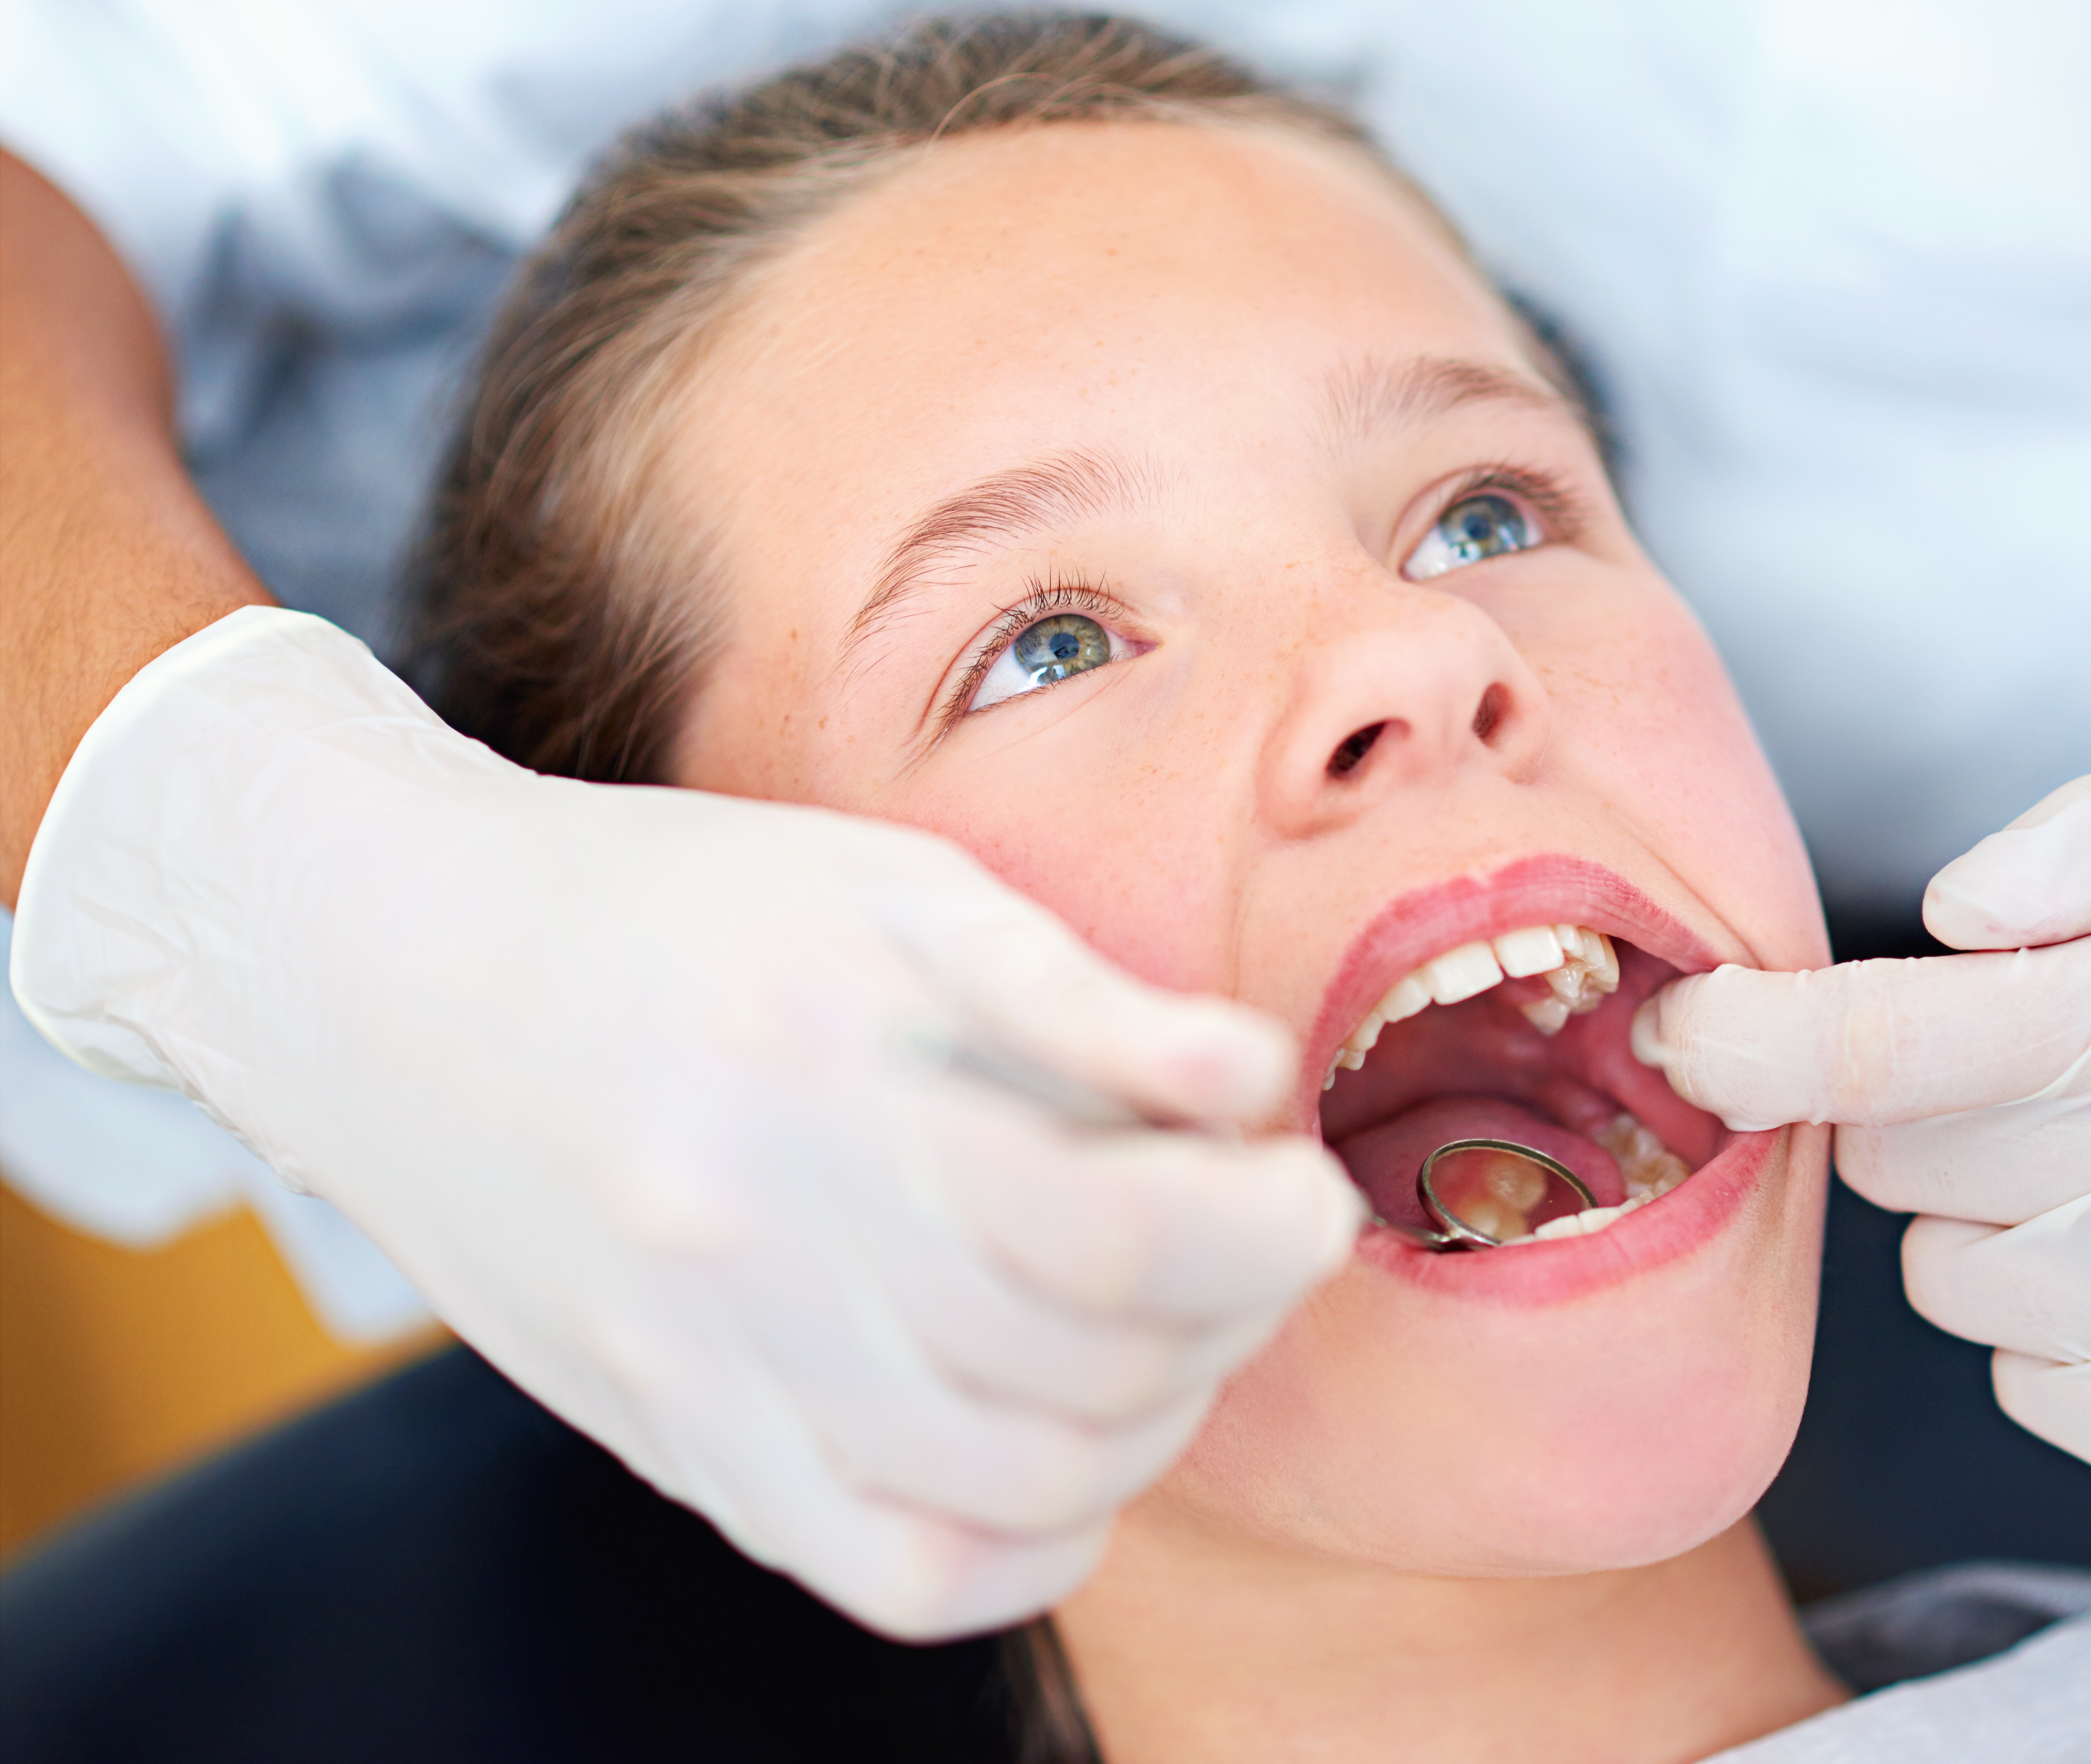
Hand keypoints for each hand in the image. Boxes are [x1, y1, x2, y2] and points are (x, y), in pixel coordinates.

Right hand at [11, 608, 1362, 1635]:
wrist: (395, 980)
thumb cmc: (676, 910)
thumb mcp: (892, 889)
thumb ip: (1080, 996)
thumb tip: (1254, 1081)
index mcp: (829, 1087)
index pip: (1117, 1237)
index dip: (1266, 1229)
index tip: (1308, 1186)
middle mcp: (762, 1253)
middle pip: (1089, 1372)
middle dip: (1232, 1309)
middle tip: (1247, 1233)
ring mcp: (712, 1375)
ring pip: (1021, 1486)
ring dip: (1155, 1417)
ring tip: (1167, 1319)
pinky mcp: (681, 1449)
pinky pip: (903, 1575)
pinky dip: (1033, 1535)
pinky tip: (1069, 1444)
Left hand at [1633, 767, 2090, 1519]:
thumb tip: (1949, 908)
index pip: (1895, 1041)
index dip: (1750, 1040)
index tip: (1679, 1031)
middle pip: (1901, 1164)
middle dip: (1929, 1120)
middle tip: (2052, 1093)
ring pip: (1949, 1285)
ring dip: (1996, 1231)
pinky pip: (2031, 1390)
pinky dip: (2066, 1340)